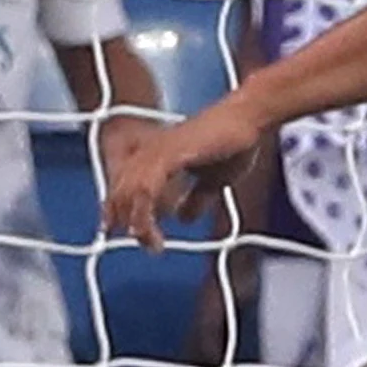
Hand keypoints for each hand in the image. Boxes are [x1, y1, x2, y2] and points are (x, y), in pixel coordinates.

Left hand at [99, 95, 266, 250]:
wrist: (247, 121)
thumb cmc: (233, 144)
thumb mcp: (212, 182)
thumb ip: (196, 199)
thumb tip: (184, 219)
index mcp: (156, 157)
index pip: (124, 187)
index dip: (118, 212)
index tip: (126, 235)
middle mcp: (149, 153)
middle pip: (120, 193)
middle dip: (127, 223)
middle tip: (148, 245)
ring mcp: (156, 153)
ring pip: (128, 194)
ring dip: (137, 223)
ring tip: (151, 244)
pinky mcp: (168, 155)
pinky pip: (145, 190)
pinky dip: (143, 214)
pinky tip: (149, 230)